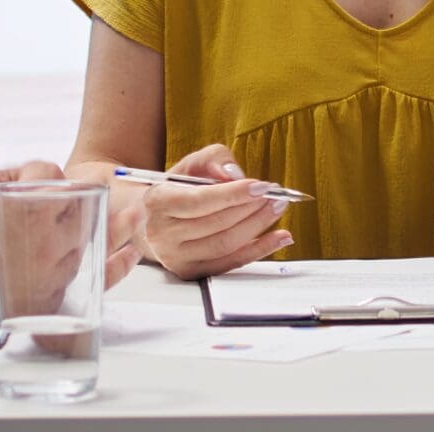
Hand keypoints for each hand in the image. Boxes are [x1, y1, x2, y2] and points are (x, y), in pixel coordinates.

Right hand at [0, 140, 124, 352]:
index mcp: (25, 207)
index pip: (48, 174)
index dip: (37, 172)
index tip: (22, 181)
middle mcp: (45, 240)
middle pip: (80, 205)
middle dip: (86, 194)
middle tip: (107, 188)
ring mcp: (49, 273)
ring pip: (91, 240)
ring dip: (116, 225)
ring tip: (138, 214)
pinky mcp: (47, 302)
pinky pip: (92, 283)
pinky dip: (115, 267)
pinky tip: (128, 254)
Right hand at [135, 143, 291, 278]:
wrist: (154, 219)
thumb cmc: (177, 188)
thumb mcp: (191, 164)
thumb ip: (213, 160)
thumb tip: (234, 174)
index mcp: (157, 202)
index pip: (199, 201)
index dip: (233, 194)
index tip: (262, 186)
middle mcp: (161, 234)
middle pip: (216, 224)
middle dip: (252, 208)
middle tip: (276, 195)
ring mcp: (175, 258)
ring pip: (226, 245)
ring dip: (258, 226)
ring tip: (277, 208)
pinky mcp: (191, 273)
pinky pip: (231, 263)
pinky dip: (259, 250)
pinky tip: (279, 237)